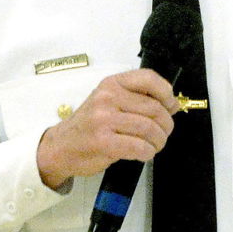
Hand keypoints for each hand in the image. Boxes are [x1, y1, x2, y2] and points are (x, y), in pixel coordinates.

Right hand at [36, 69, 179, 189]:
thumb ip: (136, 99)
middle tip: (163, 134)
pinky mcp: (103, 142)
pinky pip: (139, 147)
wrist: (61, 147)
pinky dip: (148, 152)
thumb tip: (172, 104)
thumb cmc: (90, 125)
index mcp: (112, 83)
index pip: (148, 78)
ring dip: (158, 141)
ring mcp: (104, 119)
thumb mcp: (109, 102)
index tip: (171, 106)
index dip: (166, 93)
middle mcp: (107, 97)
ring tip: (154, 145)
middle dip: (166, 125)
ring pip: (149, 129)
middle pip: (154, 108)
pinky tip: (144, 153)